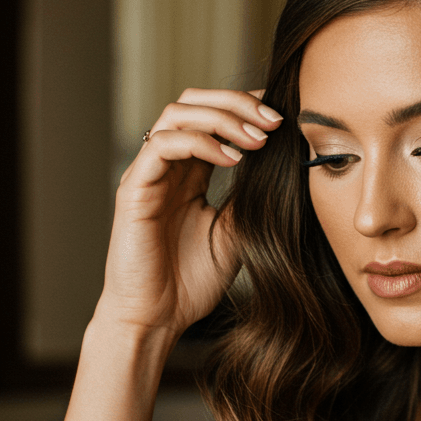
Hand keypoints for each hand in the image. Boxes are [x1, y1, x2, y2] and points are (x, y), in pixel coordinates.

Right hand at [95, 88, 281, 338]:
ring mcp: (148, 173)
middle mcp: (167, 166)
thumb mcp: (237, 231)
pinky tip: (231, 159)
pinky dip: (200, 143)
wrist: (159, 318)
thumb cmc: (191, 281)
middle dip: (237, 102)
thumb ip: (250, 196)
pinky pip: (162, 145)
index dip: (247, 108)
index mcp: (190, 173)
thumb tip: (285, 163)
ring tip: (258, 138)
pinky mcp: (134, 188)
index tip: (285, 115)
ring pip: (177, 114)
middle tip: (275, 120)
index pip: (213, 118)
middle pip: (193, 102)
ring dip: (222, 118)